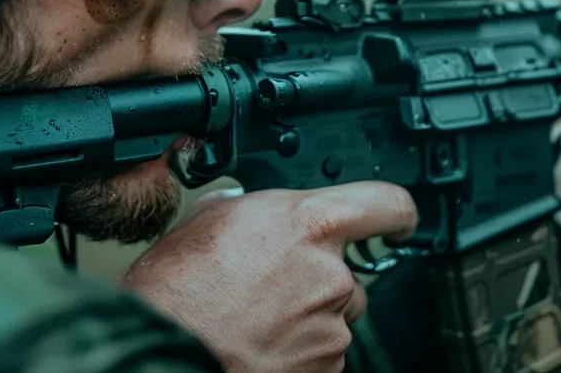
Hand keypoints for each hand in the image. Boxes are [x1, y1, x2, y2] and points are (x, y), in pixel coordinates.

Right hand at [119, 182, 416, 372]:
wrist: (164, 348)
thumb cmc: (177, 291)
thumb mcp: (210, 220)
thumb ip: (255, 209)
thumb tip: (254, 207)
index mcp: (310, 224)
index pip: (387, 204)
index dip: (394, 213)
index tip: (397, 221)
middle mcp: (331, 274)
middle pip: (349, 272)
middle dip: (320, 280)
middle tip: (272, 289)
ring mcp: (331, 328)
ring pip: (334, 317)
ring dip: (307, 320)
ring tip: (255, 321)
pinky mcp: (326, 369)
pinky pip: (323, 355)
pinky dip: (299, 354)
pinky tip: (260, 346)